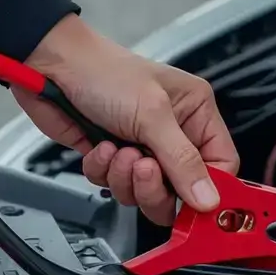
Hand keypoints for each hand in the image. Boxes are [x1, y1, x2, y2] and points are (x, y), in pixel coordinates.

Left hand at [17, 18, 238, 226]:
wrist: (54, 68)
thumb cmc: (103, 73)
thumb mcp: (152, 115)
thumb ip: (182, 161)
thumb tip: (209, 199)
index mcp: (194, 111)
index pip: (221, 164)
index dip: (208, 188)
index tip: (195, 206)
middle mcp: (172, 131)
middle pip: (180, 188)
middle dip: (156, 186)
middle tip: (142, 169)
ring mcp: (141, 146)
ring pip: (145, 192)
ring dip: (125, 177)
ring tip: (117, 149)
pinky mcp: (112, 157)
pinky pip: (114, 186)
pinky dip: (103, 170)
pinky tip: (99, 145)